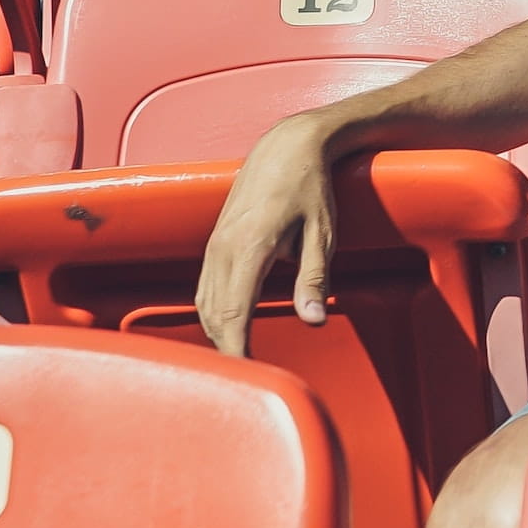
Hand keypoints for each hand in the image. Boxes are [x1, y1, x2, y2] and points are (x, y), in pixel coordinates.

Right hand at [194, 113, 340, 356]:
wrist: (288, 144)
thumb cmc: (310, 185)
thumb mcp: (322, 233)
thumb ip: (314, 278)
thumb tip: (312, 319)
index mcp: (248, 247)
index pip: (233, 314)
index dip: (237, 350)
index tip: (249, 376)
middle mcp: (222, 247)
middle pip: (213, 315)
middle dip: (228, 351)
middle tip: (250, 382)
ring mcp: (215, 244)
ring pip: (205, 303)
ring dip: (218, 335)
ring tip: (241, 363)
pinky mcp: (215, 241)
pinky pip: (206, 288)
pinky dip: (214, 315)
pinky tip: (230, 329)